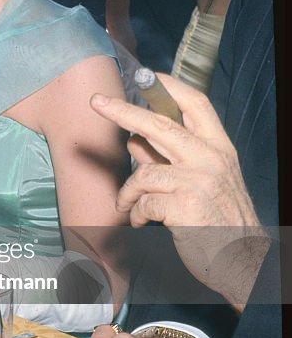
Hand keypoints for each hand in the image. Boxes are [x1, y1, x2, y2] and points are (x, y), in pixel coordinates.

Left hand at [90, 73, 267, 305]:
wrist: (242, 262)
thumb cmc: (219, 220)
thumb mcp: (204, 182)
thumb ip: (170, 159)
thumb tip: (135, 138)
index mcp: (220, 149)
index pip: (197, 105)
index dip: (170, 87)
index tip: (147, 75)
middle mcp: (212, 159)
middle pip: (160, 124)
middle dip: (123, 111)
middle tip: (96, 101)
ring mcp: (199, 181)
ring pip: (143, 172)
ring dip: (128, 192)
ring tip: (128, 207)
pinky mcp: (186, 205)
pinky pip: (143, 202)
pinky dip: (136, 214)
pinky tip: (141, 222)